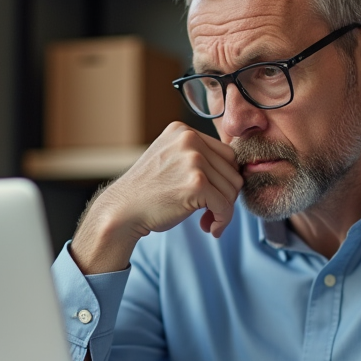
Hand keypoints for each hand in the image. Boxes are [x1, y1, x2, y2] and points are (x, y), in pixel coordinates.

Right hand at [70, 123, 243, 273]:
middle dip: (225, 195)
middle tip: (210, 212)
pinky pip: (225, 206)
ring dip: (224, 210)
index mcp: (183, 131)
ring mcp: (193, 160)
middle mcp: (189, 140)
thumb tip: (238, 174)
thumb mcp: (170, 160)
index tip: (211, 196)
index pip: (226, 154)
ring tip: (207, 220)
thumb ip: (198, 158)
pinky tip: (210, 229)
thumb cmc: (148, 192)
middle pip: (233, 170)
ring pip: (232, 189)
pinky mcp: (197, 183)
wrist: (122, 211)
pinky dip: (222, 221)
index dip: (223, 179)